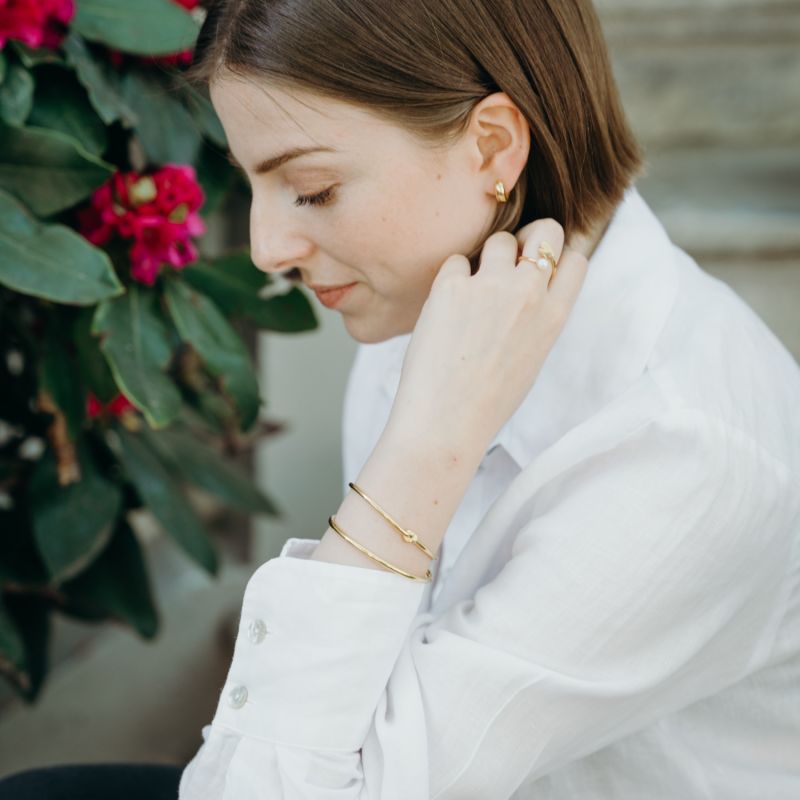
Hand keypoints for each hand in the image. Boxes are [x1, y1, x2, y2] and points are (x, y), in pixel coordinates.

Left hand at [386, 219, 588, 460]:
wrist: (446, 422)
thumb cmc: (486, 401)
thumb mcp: (532, 359)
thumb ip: (537, 318)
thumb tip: (530, 288)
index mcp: (555, 317)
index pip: (575, 260)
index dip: (556, 259)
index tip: (538, 269)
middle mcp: (529, 294)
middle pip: (545, 231)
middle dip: (530, 236)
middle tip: (508, 257)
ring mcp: (491, 286)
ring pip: (499, 240)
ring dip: (487, 257)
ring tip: (471, 292)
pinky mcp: (452, 287)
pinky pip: (456, 261)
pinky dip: (451, 278)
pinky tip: (445, 309)